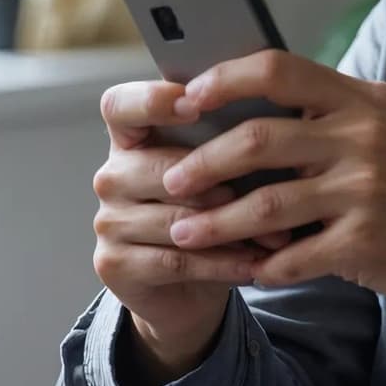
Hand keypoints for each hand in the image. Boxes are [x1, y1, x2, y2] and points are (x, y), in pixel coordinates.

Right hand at [90, 79, 291, 367]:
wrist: (188, 285)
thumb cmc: (210, 210)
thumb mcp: (220, 170)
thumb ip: (228, 142)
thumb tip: (274, 125)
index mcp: (131, 137)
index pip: (121, 105)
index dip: (152, 101)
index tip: (195, 105)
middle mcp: (112, 174)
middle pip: (160, 168)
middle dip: (222, 184)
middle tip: (276, 196)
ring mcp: (108, 220)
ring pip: (175, 220)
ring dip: (231, 229)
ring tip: (276, 235)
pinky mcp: (113, 263)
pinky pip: (174, 260)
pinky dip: (220, 263)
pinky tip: (253, 264)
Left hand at [160, 51, 385, 312]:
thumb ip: (334, 110)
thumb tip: (259, 98)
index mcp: (361, 101)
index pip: (278, 70)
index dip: (223, 80)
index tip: (186, 99)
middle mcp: (360, 139)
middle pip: (256, 139)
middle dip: (202, 162)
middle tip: (171, 178)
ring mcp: (363, 193)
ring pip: (263, 206)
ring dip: (214, 223)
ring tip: (183, 233)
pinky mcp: (366, 244)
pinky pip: (293, 258)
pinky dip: (261, 267)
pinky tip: (244, 271)